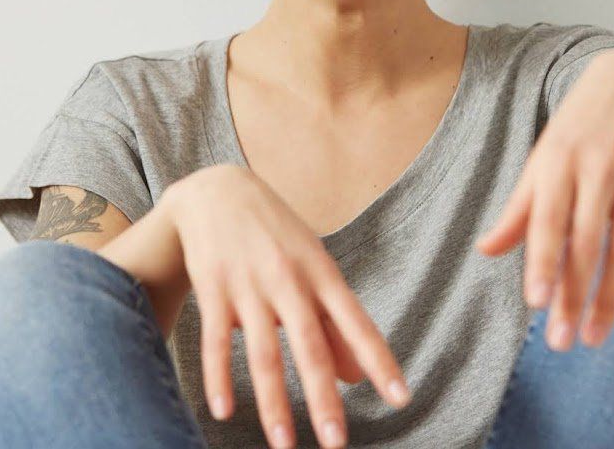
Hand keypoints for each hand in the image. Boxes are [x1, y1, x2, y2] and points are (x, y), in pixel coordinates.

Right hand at [165, 164, 410, 448]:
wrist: (217, 190)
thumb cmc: (275, 235)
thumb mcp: (312, 266)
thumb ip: (334, 322)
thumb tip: (359, 376)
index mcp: (321, 273)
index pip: (357, 323)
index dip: (380, 360)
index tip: (400, 399)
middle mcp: (288, 280)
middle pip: (310, 346)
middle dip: (323, 397)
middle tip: (336, 442)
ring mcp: (249, 285)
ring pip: (263, 353)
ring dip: (273, 403)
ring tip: (284, 444)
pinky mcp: (213, 289)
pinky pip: (215, 342)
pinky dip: (219, 379)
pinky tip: (224, 412)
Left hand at [474, 50, 613, 349]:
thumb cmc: (579, 126)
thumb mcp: (544, 157)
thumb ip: (520, 208)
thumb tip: (486, 251)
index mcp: (559, 163)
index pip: (548, 221)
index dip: (542, 262)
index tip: (535, 302)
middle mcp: (598, 170)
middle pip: (586, 244)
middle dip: (574, 296)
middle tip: (562, 342)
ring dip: (612, 299)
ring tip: (594, 336)